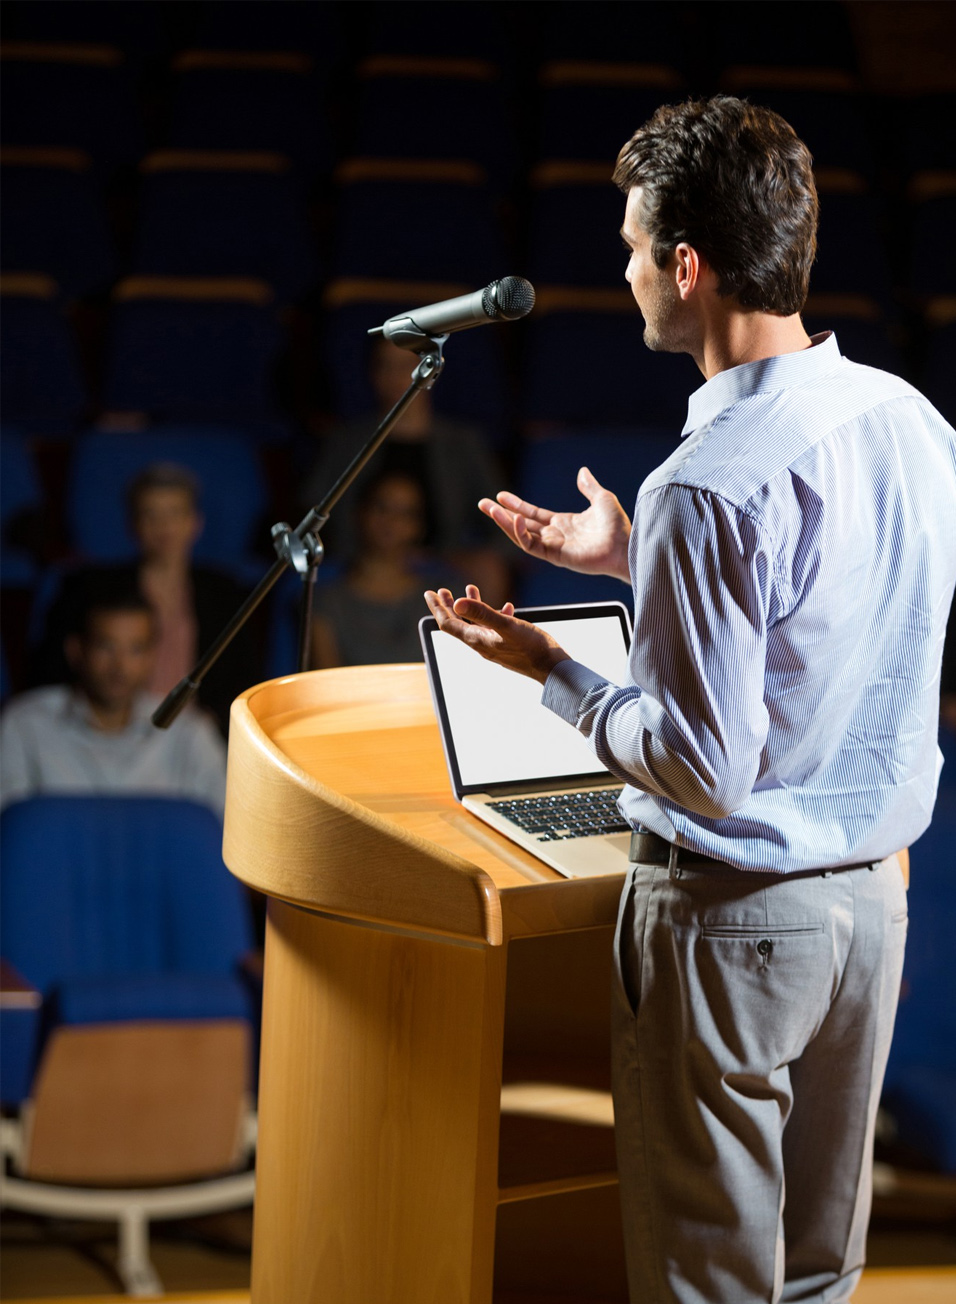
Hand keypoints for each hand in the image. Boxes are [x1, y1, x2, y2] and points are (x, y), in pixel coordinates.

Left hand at [423, 585, 569, 683]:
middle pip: (458, 624)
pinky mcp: (506, 646)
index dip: (437, 607)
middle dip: (448, 606)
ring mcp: (494, 646)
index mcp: (477, 640)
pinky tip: (507, 606)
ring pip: (476, 624)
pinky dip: (494, 614)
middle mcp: (481, 645)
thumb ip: (482, 613)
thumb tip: (456, 602)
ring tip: (471, 589)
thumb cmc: (532, 648)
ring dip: (471, 607)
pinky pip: (494, 628)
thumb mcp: (506, 626)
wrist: (552, 668)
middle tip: (442, 591)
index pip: (448, 623)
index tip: (429, 592)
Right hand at [479, 466, 631, 581]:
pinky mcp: (556, 556)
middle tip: (482, 504)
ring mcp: (554, 546)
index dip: (517, 505)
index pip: (533, 514)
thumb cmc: (619, 527)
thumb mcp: (602, 499)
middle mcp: (556, 535)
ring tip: (490, 510)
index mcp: (564, 523)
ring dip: (505, 523)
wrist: (625, 546)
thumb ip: (589, 487)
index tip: (501, 495)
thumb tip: (581, 471)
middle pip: (522, 525)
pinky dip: (522, 534)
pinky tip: (516, 519)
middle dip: (501, 514)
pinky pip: (533, 545)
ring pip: (522, 536)